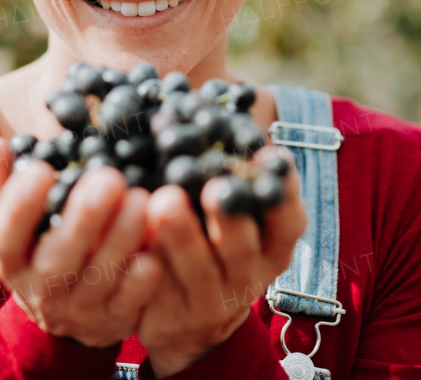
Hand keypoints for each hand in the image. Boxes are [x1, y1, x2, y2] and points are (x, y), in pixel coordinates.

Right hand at [0, 137, 163, 346]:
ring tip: (139, 198)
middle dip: (82, 219)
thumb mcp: (6, 223)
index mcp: (10, 259)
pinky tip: (153, 254)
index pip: (4, 237)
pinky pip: (129, 302)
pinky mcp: (114, 317)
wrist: (61, 312)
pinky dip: (141, 280)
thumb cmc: (34, 248)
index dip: (19, 207)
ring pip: (98, 278)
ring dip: (120, 239)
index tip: (41, 169)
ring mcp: (78, 306)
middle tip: (108, 178)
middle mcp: (40, 287)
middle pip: (56, 260)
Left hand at [136, 146, 306, 376]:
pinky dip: (144, 261)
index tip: (269, 155)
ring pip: (199, 270)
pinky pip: (157, 289)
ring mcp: (210, 299)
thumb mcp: (234, 213)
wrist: (184, 315)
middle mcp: (248, 274)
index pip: (290, 221)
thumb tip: (214, 104)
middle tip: (215, 186)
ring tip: (164, 202)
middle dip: (231, 216)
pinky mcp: (171, 314)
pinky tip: (131, 236)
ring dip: (182, 235)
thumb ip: (229, 172)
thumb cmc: (211, 241)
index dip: (284, 191)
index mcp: (272, 246)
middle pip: (244, 248)